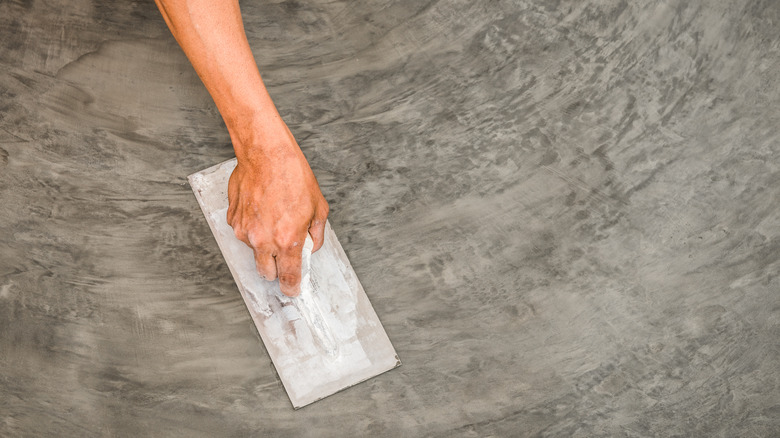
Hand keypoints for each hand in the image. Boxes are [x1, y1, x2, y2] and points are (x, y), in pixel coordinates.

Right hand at [226, 124, 327, 296]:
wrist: (266, 154)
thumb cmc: (293, 176)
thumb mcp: (318, 208)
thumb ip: (315, 235)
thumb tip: (309, 248)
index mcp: (287, 240)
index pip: (288, 277)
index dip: (292, 287)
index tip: (292, 290)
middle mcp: (263, 240)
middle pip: (266, 272)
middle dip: (275, 269)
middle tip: (283, 256)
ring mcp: (244, 231)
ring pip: (253, 251)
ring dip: (263, 243)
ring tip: (273, 217)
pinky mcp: (233, 220)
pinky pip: (243, 232)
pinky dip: (252, 227)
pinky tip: (261, 208)